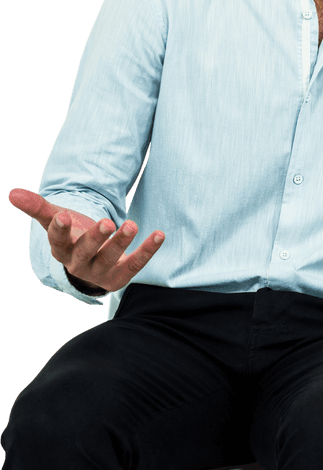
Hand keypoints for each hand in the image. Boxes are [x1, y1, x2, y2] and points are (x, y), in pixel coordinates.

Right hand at [8, 188, 164, 293]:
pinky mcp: (120, 276)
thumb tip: (12, 193)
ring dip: (122, 242)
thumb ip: (38, 207)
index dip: (60, 229)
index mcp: (61, 249)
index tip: (64, 215)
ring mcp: (100, 272)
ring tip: (132, 224)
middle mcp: (78, 264)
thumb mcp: (56, 218)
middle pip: (85, 252)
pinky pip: (135, 265)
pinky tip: (159, 234)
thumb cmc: (72, 234)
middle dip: (96, 238)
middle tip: (108, 222)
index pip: (56, 241)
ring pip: (110, 259)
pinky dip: (148, 251)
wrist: (90, 260)